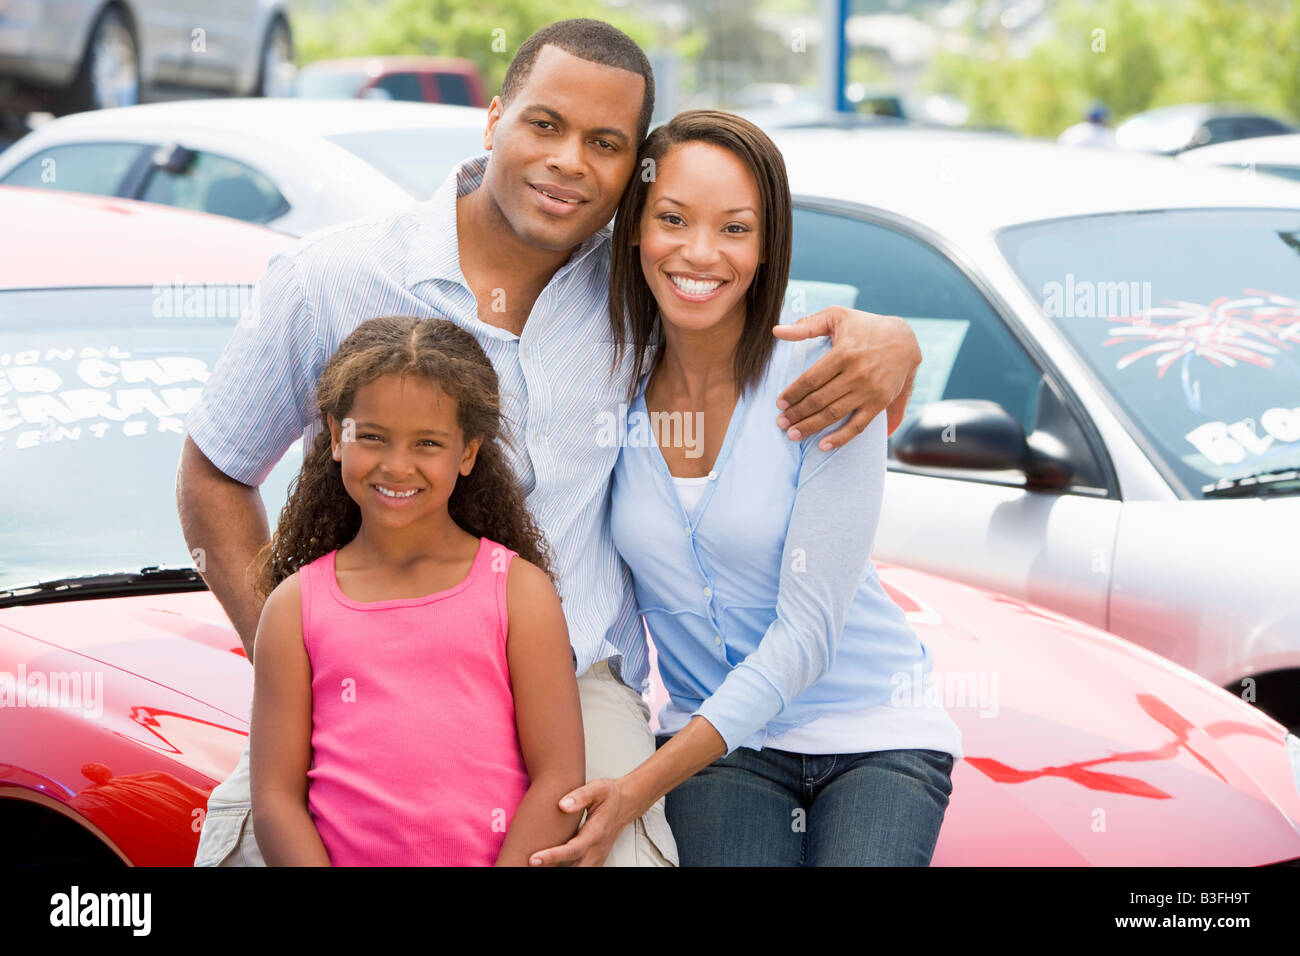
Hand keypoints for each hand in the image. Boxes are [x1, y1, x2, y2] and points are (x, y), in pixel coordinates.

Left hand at [528, 778, 630, 866]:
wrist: (625, 803)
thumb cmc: (609, 795)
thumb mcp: (597, 788)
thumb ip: (580, 796)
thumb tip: (562, 805)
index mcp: (596, 832)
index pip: (573, 849)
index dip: (553, 856)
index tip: (533, 858)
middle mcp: (597, 849)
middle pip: (575, 869)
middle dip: (553, 869)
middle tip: (530, 865)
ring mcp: (597, 856)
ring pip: (579, 871)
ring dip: (559, 870)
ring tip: (538, 866)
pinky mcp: (595, 859)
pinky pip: (581, 870)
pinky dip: (566, 869)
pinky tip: (551, 866)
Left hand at [772, 306, 921, 447]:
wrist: (906, 340)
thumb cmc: (865, 326)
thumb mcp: (837, 316)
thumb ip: (806, 325)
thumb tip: (776, 330)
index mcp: (844, 353)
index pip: (811, 379)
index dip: (793, 393)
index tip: (779, 403)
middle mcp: (857, 374)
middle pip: (819, 400)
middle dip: (797, 414)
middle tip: (780, 423)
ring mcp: (869, 390)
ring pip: (834, 414)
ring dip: (811, 427)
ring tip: (792, 434)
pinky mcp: (880, 403)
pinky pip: (858, 425)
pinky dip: (841, 438)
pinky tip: (823, 446)